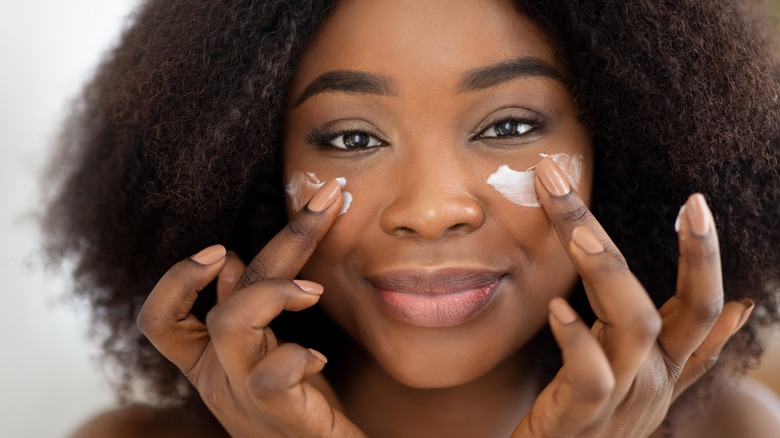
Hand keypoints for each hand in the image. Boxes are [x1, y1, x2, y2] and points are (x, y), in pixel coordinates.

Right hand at [137, 179, 365, 437]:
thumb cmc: (299, 408)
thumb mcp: (268, 354)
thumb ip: (249, 312)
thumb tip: (231, 262)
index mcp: (210, 363)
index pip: (160, 320)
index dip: (179, 278)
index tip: (221, 247)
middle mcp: (220, 380)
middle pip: (224, 299)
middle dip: (286, 239)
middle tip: (328, 200)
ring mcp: (247, 401)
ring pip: (232, 326)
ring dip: (276, 293)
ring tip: (315, 294)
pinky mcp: (283, 420)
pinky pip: (270, 379)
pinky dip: (296, 356)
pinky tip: (319, 359)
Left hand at [511, 158, 753, 437]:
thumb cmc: (592, 418)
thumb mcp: (647, 382)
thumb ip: (691, 350)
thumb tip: (741, 306)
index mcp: (667, 366)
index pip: (703, 307)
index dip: (705, 258)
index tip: (695, 203)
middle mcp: (653, 380)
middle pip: (677, 306)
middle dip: (667, 245)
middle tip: (642, 190)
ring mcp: (621, 401)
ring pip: (636, 327)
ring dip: (607, 271)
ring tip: (577, 230)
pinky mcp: (580, 419)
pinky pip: (592, 376)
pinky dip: (577, 338)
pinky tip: (556, 306)